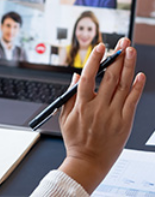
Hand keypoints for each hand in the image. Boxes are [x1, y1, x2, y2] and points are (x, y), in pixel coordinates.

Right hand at [58, 38, 145, 193]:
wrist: (89, 162)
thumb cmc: (75, 139)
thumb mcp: (65, 116)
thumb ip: (70, 94)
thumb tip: (76, 75)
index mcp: (82, 105)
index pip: (88, 77)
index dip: (94, 60)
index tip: (100, 47)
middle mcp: (98, 108)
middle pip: (109, 78)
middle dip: (116, 57)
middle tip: (122, 43)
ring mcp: (113, 115)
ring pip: (122, 86)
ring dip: (127, 67)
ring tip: (130, 51)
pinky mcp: (124, 123)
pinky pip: (132, 102)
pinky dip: (136, 87)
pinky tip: (139, 75)